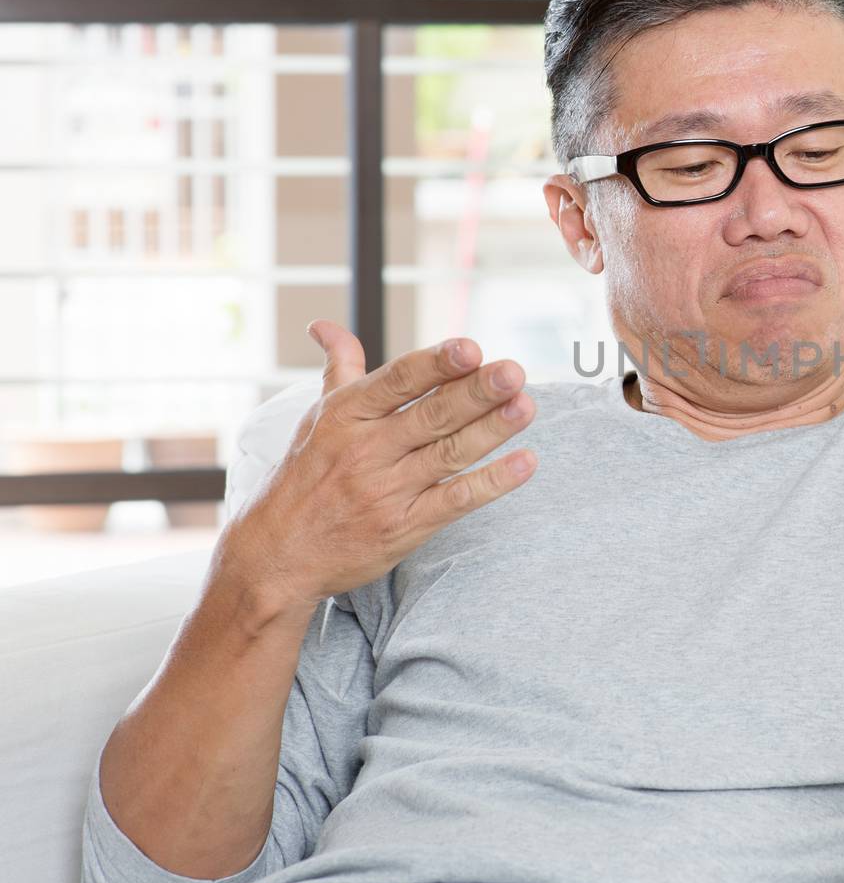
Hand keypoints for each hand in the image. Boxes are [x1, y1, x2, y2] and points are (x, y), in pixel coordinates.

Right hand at [217, 320, 537, 609]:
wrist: (277, 556)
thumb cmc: (303, 478)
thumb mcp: (315, 418)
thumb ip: (338, 369)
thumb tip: (325, 326)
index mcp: (346, 416)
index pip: (398, 381)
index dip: (436, 363)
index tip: (471, 347)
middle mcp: (367, 450)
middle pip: (432, 415)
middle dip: (476, 392)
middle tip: (514, 372)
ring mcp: (388, 490)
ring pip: (449, 454)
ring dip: (492, 430)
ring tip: (526, 407)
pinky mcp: (405, 527)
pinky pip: (456, 500)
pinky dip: (492, 483)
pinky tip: (525, 463)